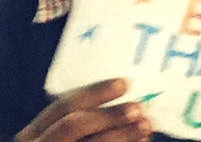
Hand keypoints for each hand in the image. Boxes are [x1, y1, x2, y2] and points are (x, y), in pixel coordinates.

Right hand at [16, 79, 150, 141]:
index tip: (124, 83)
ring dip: (123, 134)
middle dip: (108, 115)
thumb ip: (86, 118)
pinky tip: (141, 141)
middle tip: (138, 108)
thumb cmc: (71, 139)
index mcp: (34, 133)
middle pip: (73, 125)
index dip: (95, 92)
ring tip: (146, 126)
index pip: (63, 106)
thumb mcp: (62, 131)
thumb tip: (128, 102)